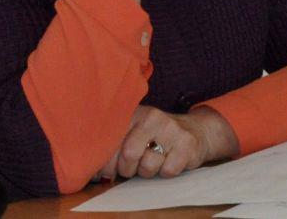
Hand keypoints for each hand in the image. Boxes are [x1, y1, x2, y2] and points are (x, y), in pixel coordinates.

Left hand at [97, 105, 237, 181]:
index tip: (110, 169)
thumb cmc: (154, 139)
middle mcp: (151, 117)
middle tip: (134, 166)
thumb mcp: (132, 134)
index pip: (110, 142)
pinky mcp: (187, 143)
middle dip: (128, 169)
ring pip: (148, 166)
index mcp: (133, 113)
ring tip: (154, 160)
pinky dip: (167, 171)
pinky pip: (168, 170)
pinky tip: (169, 160)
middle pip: (129, 155)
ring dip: (148, 171)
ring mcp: (171, 128)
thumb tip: (92, 172)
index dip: (107, 163)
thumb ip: (111, 147)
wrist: (194, 132)